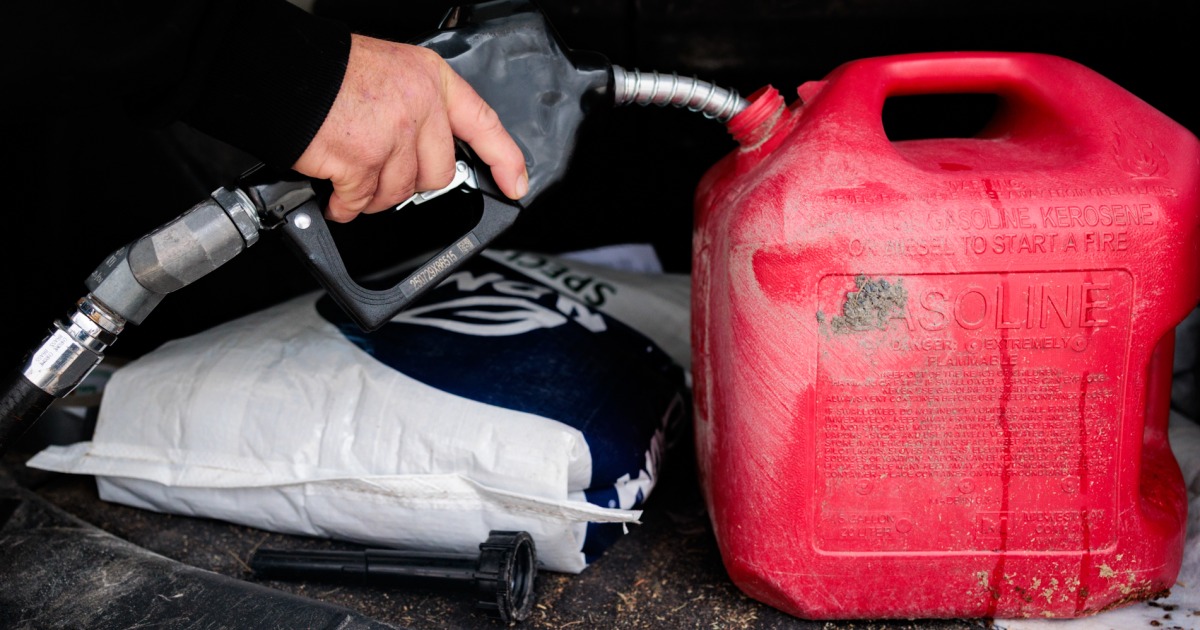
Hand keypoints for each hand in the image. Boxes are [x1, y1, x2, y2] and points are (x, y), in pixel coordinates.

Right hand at [293, 34, 528, 222]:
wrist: (285, 72)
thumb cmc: (329, 73)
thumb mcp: (392, 74)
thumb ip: (418, 108)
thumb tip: (427, 151)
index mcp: (432, 81)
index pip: (483, 122)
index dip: (505, 158)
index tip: (516, 184)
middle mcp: (420, 106)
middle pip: (437, 173)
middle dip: (409, 182)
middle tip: (381, 171)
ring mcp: (394, 136)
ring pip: (399, 192)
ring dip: (373, 195)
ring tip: (351, 176)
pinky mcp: (364, 162)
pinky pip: (362, 202)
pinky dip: (346, 205)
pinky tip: (336, 192)